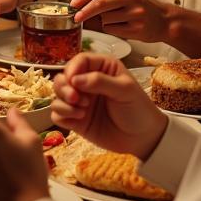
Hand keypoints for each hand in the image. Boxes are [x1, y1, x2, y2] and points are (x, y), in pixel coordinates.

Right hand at [52, 53, 166, 158]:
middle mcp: (87, 82)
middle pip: (63, 77)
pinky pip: (57, 113)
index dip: (73, 68)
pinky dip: (63, 114)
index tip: (72, 80)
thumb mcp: (125, 91)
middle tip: (74, 98)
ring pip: (57, 94)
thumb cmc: (138, 109)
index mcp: (101, 69)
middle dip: (64, 87)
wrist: (143, 139)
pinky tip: (79, 118)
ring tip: (81, 110)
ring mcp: (80, 101)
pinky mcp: (74, 118)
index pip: (80, 61)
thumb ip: (100, 81)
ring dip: (64, 101)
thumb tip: (74, 79)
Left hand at [71, 0, 173, 42]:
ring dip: (103, 21)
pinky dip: (112, 29)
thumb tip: (76, 6)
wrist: (164, 20)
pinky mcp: (136, 27)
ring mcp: (135, 12)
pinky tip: (123, 25)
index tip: (73, 5)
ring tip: (118, 18)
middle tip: (76, 18)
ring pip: (104, 19)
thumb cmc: (138, 6)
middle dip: (84, 12)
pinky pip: (112, 29)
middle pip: (99, 4)